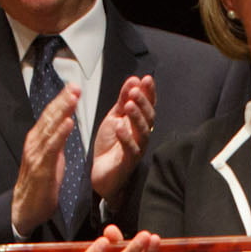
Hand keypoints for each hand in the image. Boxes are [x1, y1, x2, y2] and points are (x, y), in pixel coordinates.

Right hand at [9, 86, 80, 233]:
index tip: (73, 87)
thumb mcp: (50, 158)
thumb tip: (64, 125)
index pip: (50, 116)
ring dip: (62, 111)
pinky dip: (60, 134)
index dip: (61, 101)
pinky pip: (52, 147)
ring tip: (73, 97)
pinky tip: (68, 123)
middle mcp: (34, 143)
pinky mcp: (41, 167)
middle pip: (50, 117)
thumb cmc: (40, 184)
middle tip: (75, 86)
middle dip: (63, 100)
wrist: (25, 209)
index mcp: (37, 140)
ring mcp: (36, 154)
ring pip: (50, 128)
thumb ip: (56, 141)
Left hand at [88, 73, 156, 200]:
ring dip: (137, 117)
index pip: (149, 105)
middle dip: (143, 103)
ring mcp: (138, 148)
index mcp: (139, 123)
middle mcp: (142, 135)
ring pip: (143, 132)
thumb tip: (134, 80)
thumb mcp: (114, 117)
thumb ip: (122, 99)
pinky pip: (131, 149)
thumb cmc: (110, 145)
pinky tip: (120, 127)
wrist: (100, 172)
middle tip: (135, 91)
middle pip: (149, 117)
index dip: (150, 93)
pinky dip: (126, 137)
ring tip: (128, 106)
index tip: (146, 79)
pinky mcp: (129, 161)